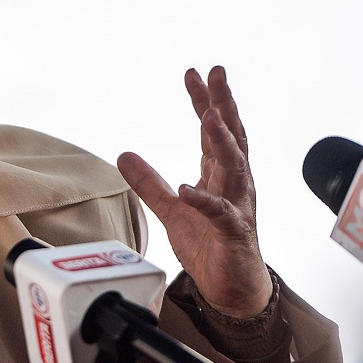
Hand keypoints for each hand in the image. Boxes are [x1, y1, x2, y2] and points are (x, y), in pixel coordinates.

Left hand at [117, 66, 272, 317]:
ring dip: (222, 142)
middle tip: (216, 73)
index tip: (195, 73)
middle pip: (231, 137)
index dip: (204, 101)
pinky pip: (221, 215)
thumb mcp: (171, 209)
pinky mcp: (234, 235)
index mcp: (220, 175)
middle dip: (224, 104)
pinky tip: (188, 189)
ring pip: (234, 168)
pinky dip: (204, 201)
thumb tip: (124, 154)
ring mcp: (238, 208)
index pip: (213, 131)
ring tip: (209, 119)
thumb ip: (149, 182)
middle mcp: (234, 185)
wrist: (231, 288)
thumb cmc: (209, 245)